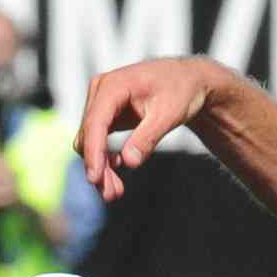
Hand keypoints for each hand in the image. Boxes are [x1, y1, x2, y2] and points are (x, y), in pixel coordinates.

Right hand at [79, 57, 217, 202]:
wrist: (187, 80)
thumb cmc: (180, 91)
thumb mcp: (168, 114)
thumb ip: (148, 137)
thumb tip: (129, 162)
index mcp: (114, 85)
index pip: (96, 122)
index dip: (94, 152)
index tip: (95, 179)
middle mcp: (101, 91)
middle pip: (89, 135)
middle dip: (98, 167)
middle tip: (112, 195)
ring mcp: (100, 103)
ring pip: (89, 141)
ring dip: (100, 167)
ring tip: (115, 191)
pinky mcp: (105, 114)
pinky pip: (97, 141)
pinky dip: (104, 160)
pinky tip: (117, 172)